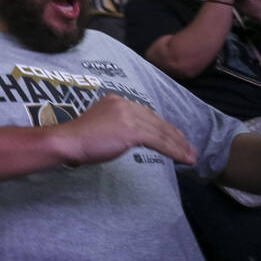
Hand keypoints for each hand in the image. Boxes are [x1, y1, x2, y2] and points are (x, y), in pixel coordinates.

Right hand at [56, 94, 194, 165]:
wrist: (69, 141)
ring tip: (191, 156)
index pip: (146, 114)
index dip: (163, 127)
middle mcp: (125, 104)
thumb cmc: (80, 139)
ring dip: (179, 146)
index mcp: (116, 101)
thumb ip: (118, 125)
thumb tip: (133, 137)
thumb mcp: (101, 125)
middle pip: (156, 122)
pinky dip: (174, 151)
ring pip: (161, 132)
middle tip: (189, 148)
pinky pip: (159, 142)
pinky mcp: (132, 130)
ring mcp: (129, 116)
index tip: (176, 136)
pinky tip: (183, 158)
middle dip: (175, 136)